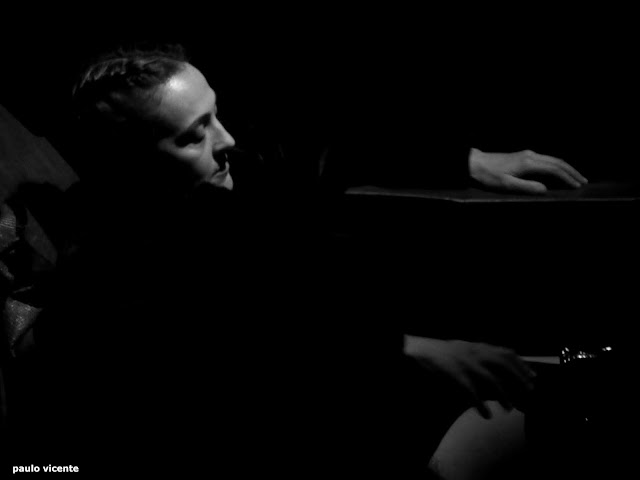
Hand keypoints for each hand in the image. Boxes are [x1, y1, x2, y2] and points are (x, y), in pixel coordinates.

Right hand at [404, 336, 535, 418]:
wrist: (416, 351)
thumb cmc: (440, 354)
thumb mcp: (461, 350)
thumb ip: (477, 356)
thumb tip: (497, 366)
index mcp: (475, 347)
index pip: (505, 352)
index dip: (521, 364)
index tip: (532, 375)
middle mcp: (472, 352)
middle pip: (502, 363)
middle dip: (518, 377)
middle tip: (528, 391)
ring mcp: (463, 362)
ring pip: (490, 377)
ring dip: (503, 393)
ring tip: (509, 408)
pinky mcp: (452, 374)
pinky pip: (470, 390)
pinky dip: (480, 403)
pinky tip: (486, 414)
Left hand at [469, 148, 587, 193]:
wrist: (475, 163)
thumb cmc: (489, 176)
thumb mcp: (506, 185)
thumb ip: (526, 187)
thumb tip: (545, 190)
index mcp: (528, 163)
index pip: (554, 169)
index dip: (567, 178)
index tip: (577, 186)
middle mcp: (530, 156)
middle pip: (557, 162)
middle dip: (572, 172)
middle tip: (583, 181)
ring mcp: (527, 154)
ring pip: (552, 159)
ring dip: (566, 168)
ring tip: (575, 177)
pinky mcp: (524, 156)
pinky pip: (546, 160)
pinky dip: (556, 166)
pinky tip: (559, 172)